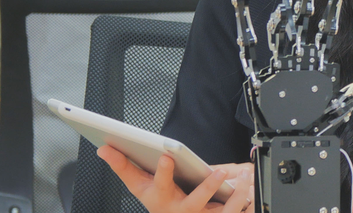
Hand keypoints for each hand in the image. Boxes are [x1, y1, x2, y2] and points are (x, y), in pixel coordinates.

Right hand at [97, 145, 253, 212]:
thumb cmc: (156, 201)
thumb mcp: (138, 186)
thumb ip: (122, 166)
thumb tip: (103, 148)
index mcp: (160, 201)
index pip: (160, 186)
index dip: (163, 173)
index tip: (167, 156)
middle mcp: (180, 212)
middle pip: (194, 203)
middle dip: (207, 188)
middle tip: (220, 171)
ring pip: (222, 212)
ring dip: (235, 197)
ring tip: (243, 178)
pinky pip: (233, 212)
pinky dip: (242, 200)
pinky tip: (248, 186)